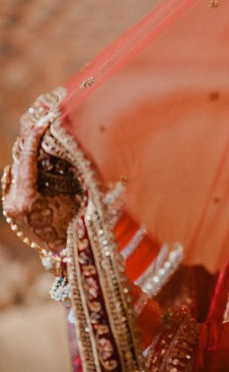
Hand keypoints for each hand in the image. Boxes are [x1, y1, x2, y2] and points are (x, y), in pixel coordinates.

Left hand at [2, 120, 81, 255]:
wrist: (65, 252)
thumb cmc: (76, 224)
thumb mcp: (72, 194)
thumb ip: (61, 170)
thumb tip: (60, 143)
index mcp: (26, 199)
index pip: (27, 157)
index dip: (36, 135)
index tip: (47, 119)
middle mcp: (12, 201)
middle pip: (19, 160)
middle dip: (33, 141)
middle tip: (46, 123)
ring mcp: (8, 205)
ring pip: (16, 169)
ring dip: (30, 154)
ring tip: (44, 139)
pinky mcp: (10, 208)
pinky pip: (16, 180)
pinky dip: (26, 169)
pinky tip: (38, 162)